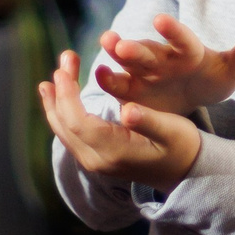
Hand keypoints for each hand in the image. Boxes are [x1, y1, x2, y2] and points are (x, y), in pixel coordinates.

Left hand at [38, 50, 203, 190]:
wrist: (185, 173)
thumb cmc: (182, 146)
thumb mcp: (173, 130)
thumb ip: (149, 121)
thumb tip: (127, 110)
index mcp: (114, 151)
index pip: (78, 121)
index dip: (67, 94)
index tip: (64, 68)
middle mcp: (97, 160)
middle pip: (65, 125)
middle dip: (59, 92)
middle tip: (64, 61)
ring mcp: (94, 162)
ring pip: (63, 131)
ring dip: (56, 103)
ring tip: (48, 81)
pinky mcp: (96, 158)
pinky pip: (70, 134)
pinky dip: (62, 114)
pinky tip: (59, 98)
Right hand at [92, 15, 234, 115]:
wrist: (190, 97)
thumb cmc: (211, 78)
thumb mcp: (232, 68)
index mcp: (187, 51)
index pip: (181, 39)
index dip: (172, 30)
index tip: (160, 19)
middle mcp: (162, 57)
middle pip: (148, 50)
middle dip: (133, 47)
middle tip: (117, 41)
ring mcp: (143, 71)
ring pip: (127, 61)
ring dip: (115, 55)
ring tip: (105, 45)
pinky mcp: (130, 89)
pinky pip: (118, 83)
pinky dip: (108, 80)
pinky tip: (98, 77)